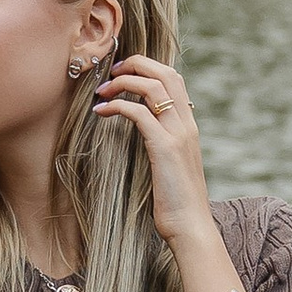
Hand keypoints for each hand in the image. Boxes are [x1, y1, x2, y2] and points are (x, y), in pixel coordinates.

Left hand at [93, 52, 213, 245]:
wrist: (191, 226)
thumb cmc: (176, 201)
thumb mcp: (171, 165)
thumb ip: (162, 143)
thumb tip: (142, 133)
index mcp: (189, 125)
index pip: (174, 78)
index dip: (147, 67)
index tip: (122, 74)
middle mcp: (187, 124)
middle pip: (165, 73)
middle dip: (135, 64)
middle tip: (110, 73)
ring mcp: (178, 134)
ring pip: (152, 87)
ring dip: (122, 83)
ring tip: (101, 92)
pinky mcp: (164, 148)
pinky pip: (139, 113)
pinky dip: (117, 106)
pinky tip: (101, 112)